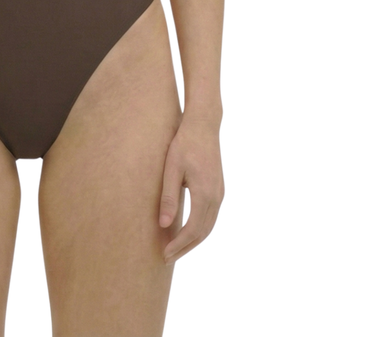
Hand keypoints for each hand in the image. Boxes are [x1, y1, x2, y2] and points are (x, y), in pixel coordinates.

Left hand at [159, 116, 223, 263]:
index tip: (164, 254)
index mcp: (205, 194)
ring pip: (209, 226)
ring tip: (176, 249)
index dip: (178, 244)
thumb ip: (168, 196)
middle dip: (185, 248)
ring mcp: (220, 193)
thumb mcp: (171, 168)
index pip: (192, 230)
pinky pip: (211, 216)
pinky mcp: (219, 188)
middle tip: (167, 258)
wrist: (204, 125)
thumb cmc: (184, 143)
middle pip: (203, 233)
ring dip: (193, 241)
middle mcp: (216, 197)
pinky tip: (187, 230)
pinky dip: (200, 229)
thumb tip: (163, 225)